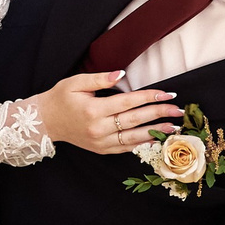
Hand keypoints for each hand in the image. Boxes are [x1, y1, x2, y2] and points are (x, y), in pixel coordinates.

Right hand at [37, 72, 183, 154]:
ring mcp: (100, 141)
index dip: (150, 97)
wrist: (45, 122)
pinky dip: (142, 144)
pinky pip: (126, 148)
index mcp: (93, 109)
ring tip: (174, 126)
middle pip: (135, 119)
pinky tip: (156, 139)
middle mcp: (98, 128)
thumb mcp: (75, 82)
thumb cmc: (60, 98)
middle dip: (159, 113)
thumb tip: (121, 75)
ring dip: (156, 131)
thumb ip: (99, 78)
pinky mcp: (101, 149)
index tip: (168, 93)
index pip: (128, 102)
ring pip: (134, 137)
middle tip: (178, 109)